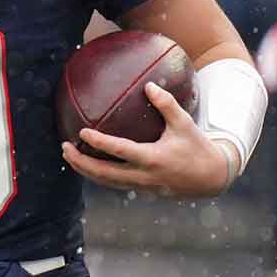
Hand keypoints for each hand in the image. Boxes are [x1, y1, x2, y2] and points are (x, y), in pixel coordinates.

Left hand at [60, 82, 231, 196]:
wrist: (211, 178)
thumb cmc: (197, 147)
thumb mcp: (185, 124)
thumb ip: (166, 104)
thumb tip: (148, 85)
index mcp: (154, 159)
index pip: (120, 151)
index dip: (99, 143)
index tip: (82, 132)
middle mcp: (144, 176)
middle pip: (104, 174)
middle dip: (81, 163)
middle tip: (64, 147)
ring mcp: (141, 186)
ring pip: (106, 182)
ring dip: (85, 171)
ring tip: (68, 156)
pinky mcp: (141, 190)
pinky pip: (114, 184)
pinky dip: (98, 176)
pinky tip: (87, 164)